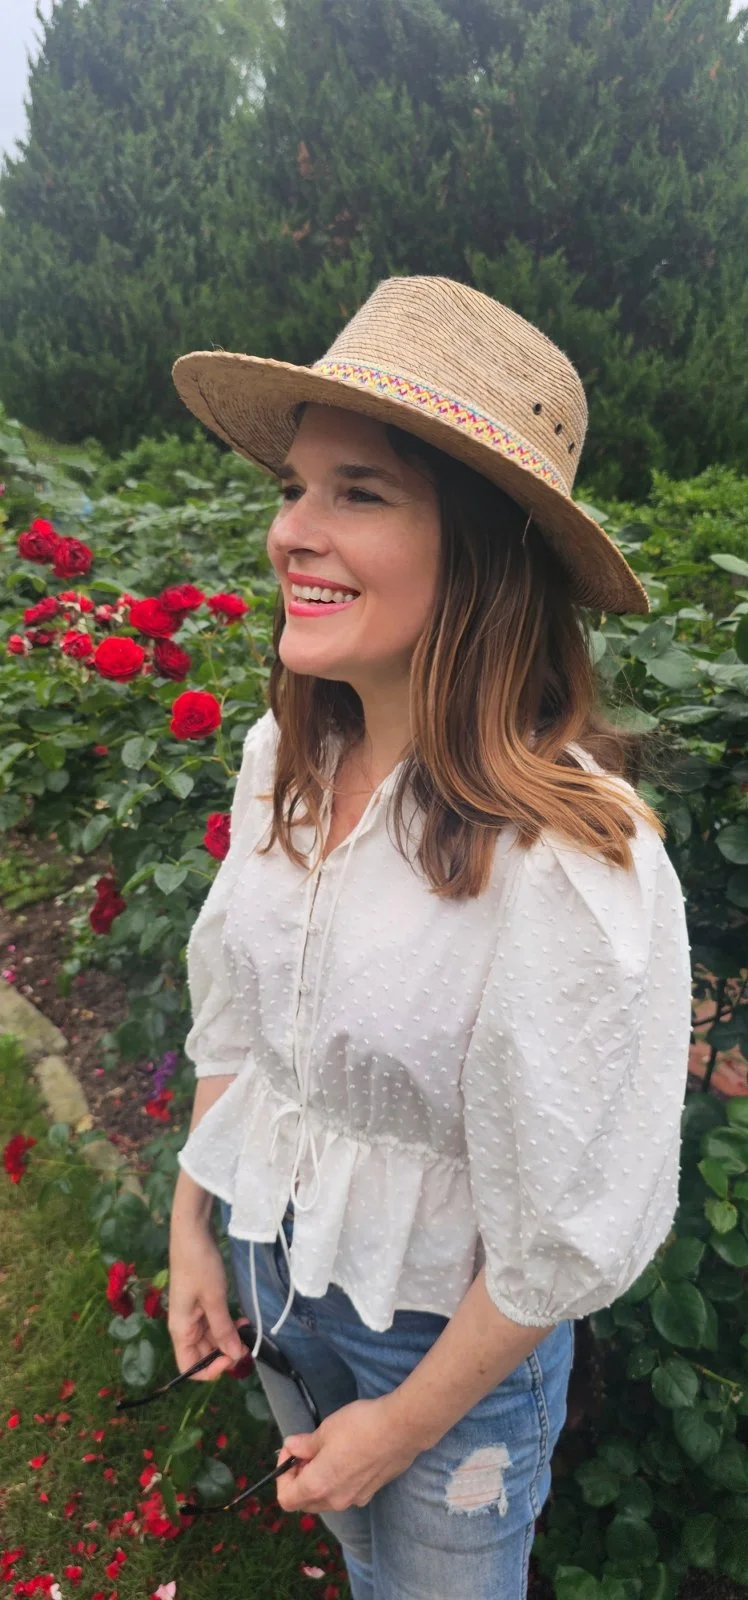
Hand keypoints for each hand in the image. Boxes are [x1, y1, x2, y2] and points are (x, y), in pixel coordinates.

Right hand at [167, 1218, 247, 1380]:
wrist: (192, 1231)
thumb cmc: (200, 1265)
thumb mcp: (214, 1299)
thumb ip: (224, 1330)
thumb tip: (236, 1357)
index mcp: (181, 1330)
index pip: (189, 1367)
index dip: (211, 1370)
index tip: (232, 1357)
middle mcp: (184, 1326)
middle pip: (202, 1354)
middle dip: (224, 1353)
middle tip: (248, 1344)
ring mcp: (192, 1314)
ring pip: (211, 1339)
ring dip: (228, 1338)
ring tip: (247, 1330)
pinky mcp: (201, 1302)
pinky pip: (214, 1322)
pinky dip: (227, 1324)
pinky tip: (242, 1319)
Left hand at [275, 1396, 417, 1513]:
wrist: (401, 1429)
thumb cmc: (359, 1427)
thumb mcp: (325, 1430)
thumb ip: (304, 1444)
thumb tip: (292, 1448)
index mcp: (318, 1486)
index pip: (285, 1499)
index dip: (282, 1475)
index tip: (292, 1452)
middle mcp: (335, 1500)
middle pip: (305, 1502)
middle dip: (300, 1479)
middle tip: (307, 1451)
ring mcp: (355, 1500)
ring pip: (326, 1499)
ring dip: (319, 1480)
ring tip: (328, 1451)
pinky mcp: (371, 1493)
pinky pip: (345, 1493)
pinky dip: (338, 1480)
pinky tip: (348, 1455)